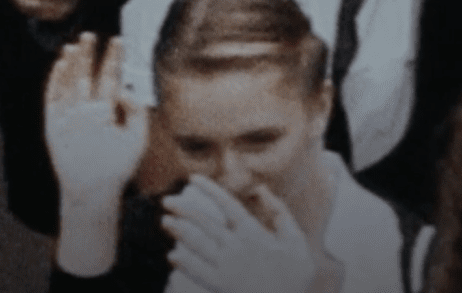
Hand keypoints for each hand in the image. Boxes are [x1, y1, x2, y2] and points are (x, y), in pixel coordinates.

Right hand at [46, 34, 147, 206]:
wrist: (95, 191)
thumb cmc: (118, 168)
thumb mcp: (137, 137)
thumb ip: (137, 111)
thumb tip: (126, 88)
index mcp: (107, 110)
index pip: (110, 78)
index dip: (114, 60)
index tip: (119, 41)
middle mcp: (88, 109)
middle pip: (88, 76)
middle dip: (90, 55)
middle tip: (91, 35)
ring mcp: (70, 116)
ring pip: (70, 83)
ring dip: (72, 64)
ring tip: (76, 45)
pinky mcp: (54, 125)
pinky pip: (53, 99)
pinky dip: (55, 82)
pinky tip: (61, 65)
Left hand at [162, 177, 319, 292]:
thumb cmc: (294, 275)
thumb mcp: (296, 240)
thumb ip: (279, 212)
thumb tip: (260, 189)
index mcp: (254, 233)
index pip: (227, 204)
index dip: (209, 189)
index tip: (194, 178)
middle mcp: (236, 248)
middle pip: (205, 223)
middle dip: (184, 210)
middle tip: (167, 201)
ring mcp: (226, 268)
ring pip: (197, 244)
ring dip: (179, 231)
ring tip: (165, 221)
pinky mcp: (220, 286)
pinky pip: (197, 272)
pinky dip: (184, 262)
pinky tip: (173, 255)